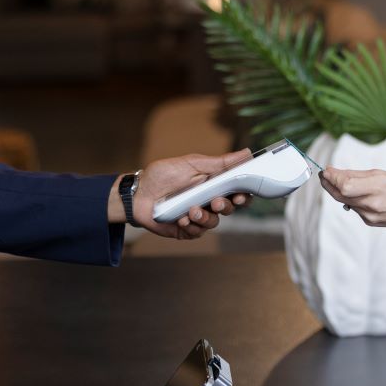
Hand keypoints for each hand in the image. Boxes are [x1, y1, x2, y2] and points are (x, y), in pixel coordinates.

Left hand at [126, 149, 252, 239]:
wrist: (138, 192)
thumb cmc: (164, 175)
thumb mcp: (193, 164)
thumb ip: (221, 162)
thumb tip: (247, 153)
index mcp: (213, 184)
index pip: (237, 192)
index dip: (243, 195)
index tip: (240, 195)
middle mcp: (208, 201)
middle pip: (229, 209)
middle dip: (225, 206)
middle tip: (215, 202)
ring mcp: (197, 216)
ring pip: (214, 222)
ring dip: (205, 218)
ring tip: (191, 211)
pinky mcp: (186, 229)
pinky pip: (197, 233)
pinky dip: (192, 227)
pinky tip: (182, 219)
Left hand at [319, 166, 385, 231]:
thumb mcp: (383, 174)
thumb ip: (357, 175)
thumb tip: (335, 172)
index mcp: (378, 187)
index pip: (344, 185)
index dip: (332, 178)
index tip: (326, 170)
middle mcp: (372, 204)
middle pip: (340, 195)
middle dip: (329, 184)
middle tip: (324, 175)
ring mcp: (371, 216)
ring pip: (345, 202)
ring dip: (337, 191)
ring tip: (336, 181)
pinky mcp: (370, 222)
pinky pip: (354, 209)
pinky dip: (350, 200)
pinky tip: (354, 193)